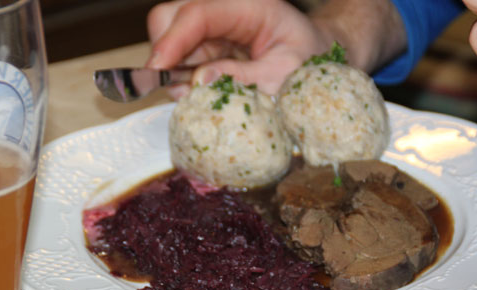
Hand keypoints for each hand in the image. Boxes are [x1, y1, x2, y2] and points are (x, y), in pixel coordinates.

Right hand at [145, 0, 330, 96]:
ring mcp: (214, 26)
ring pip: (170, 40)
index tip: (158, 72)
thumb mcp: (285, 75)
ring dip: (176, 71)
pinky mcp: (209, 43)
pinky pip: (181, 58)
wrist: (318, 58)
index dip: (173, 42)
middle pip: (170, 18)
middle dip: (167, 55)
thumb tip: (200, 81)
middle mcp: (225, 8)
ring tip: (198, 94)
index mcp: (249, 6)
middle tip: (180, 89)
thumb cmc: (309, 62)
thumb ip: (245, 78)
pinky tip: (203, 90)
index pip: (197, 14)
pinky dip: (183, 77)